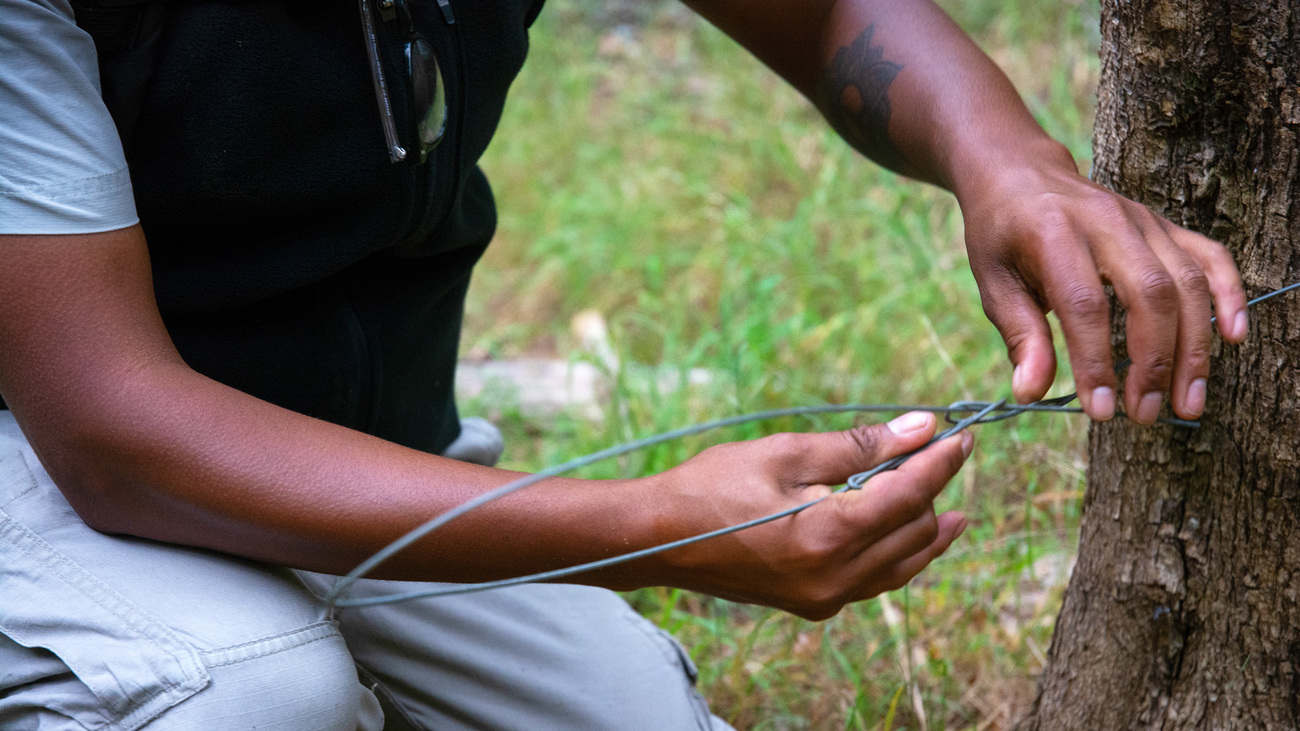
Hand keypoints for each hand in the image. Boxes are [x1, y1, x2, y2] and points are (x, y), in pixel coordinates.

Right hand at [643, 412, 969, 619]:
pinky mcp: (813, 603)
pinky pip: (876, 580)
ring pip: (902, 563)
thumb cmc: (713, 485)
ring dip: (925, 528)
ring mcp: (825, 597)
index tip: (962, 434)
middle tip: (940, 452)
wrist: (660, 536)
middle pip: (913, 530)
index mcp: (828, 535)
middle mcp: (834, 577)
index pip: (909, 494)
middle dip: (932, 489)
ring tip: (950, 504)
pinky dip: (898, 554)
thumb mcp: (786, 452)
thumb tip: (920, 427)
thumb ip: (858, 444)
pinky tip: (905, 534)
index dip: (940, 461)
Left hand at [958, 149, 1247, 422]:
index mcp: (1054, 233)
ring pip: (1186, 282)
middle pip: (1150, 293)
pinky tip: (1232, 339)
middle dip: (1154, 361)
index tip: (1101, 411)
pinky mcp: (1164, 226)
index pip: (1085, 303)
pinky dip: (1228, 296)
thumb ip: (1020, 335)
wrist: (1020, 174)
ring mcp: (1143, 220)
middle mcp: (1106, 221)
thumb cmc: (1002, 237)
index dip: (1096, 361)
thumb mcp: (993, 282)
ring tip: (1187, 403)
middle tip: (1146, 414)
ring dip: (1193, 348)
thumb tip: (1030, 394)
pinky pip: (1210, 257)